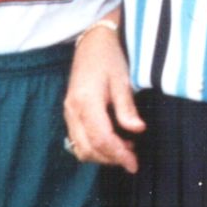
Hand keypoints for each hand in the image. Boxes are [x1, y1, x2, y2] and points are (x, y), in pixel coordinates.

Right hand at [62, 21, 144, 172]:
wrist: (92, 41)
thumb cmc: (109, 57)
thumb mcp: (122, 79)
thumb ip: (127, 108)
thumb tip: (137, 130)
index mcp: (85, 101)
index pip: (101, 139)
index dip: (118, 155)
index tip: (134, 164)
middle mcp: (72, 109)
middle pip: (88, 148)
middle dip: (111, 159)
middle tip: (133, 158)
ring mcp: (68, 111)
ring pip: (81, 147)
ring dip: (102, 155)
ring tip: (125, 149)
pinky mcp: (70, 112)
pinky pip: (78, 139)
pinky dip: (94, 147)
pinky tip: (113, 141)